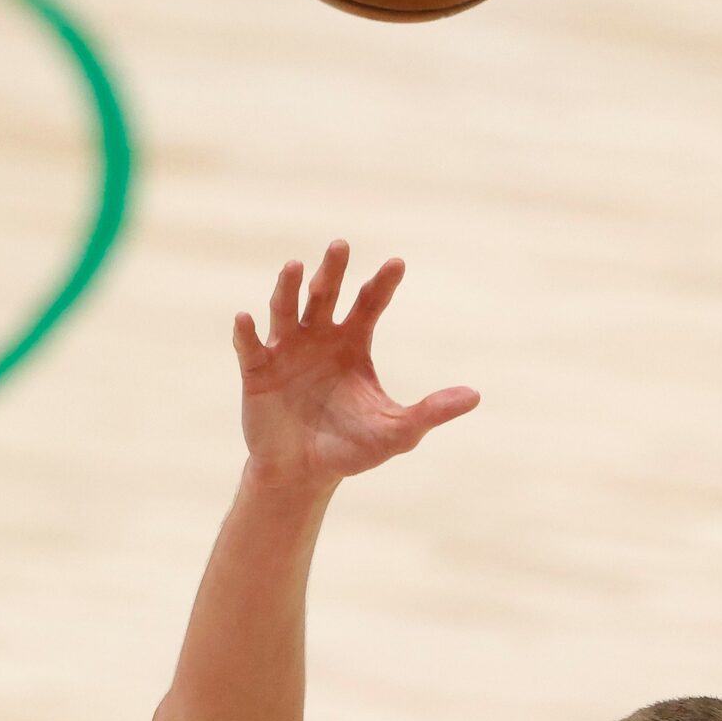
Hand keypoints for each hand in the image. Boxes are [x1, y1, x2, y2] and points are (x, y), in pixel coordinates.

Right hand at [232, 239, 479, 490]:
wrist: (304, 475)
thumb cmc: (351, 449)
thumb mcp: (397, 432)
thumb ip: (432, 412)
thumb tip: (475, 396)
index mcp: (352, 343)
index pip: (370, 303)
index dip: (382, 284)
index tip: (397, 264)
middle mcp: (318, 337)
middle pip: (325, 294)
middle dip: (333, 271)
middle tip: (341, 246)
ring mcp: (286, 351)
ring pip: (286, 309)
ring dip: (288, 288)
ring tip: (294, 266)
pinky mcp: (257, 372)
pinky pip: (250, 347)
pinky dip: (246, 332)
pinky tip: (246, 318)